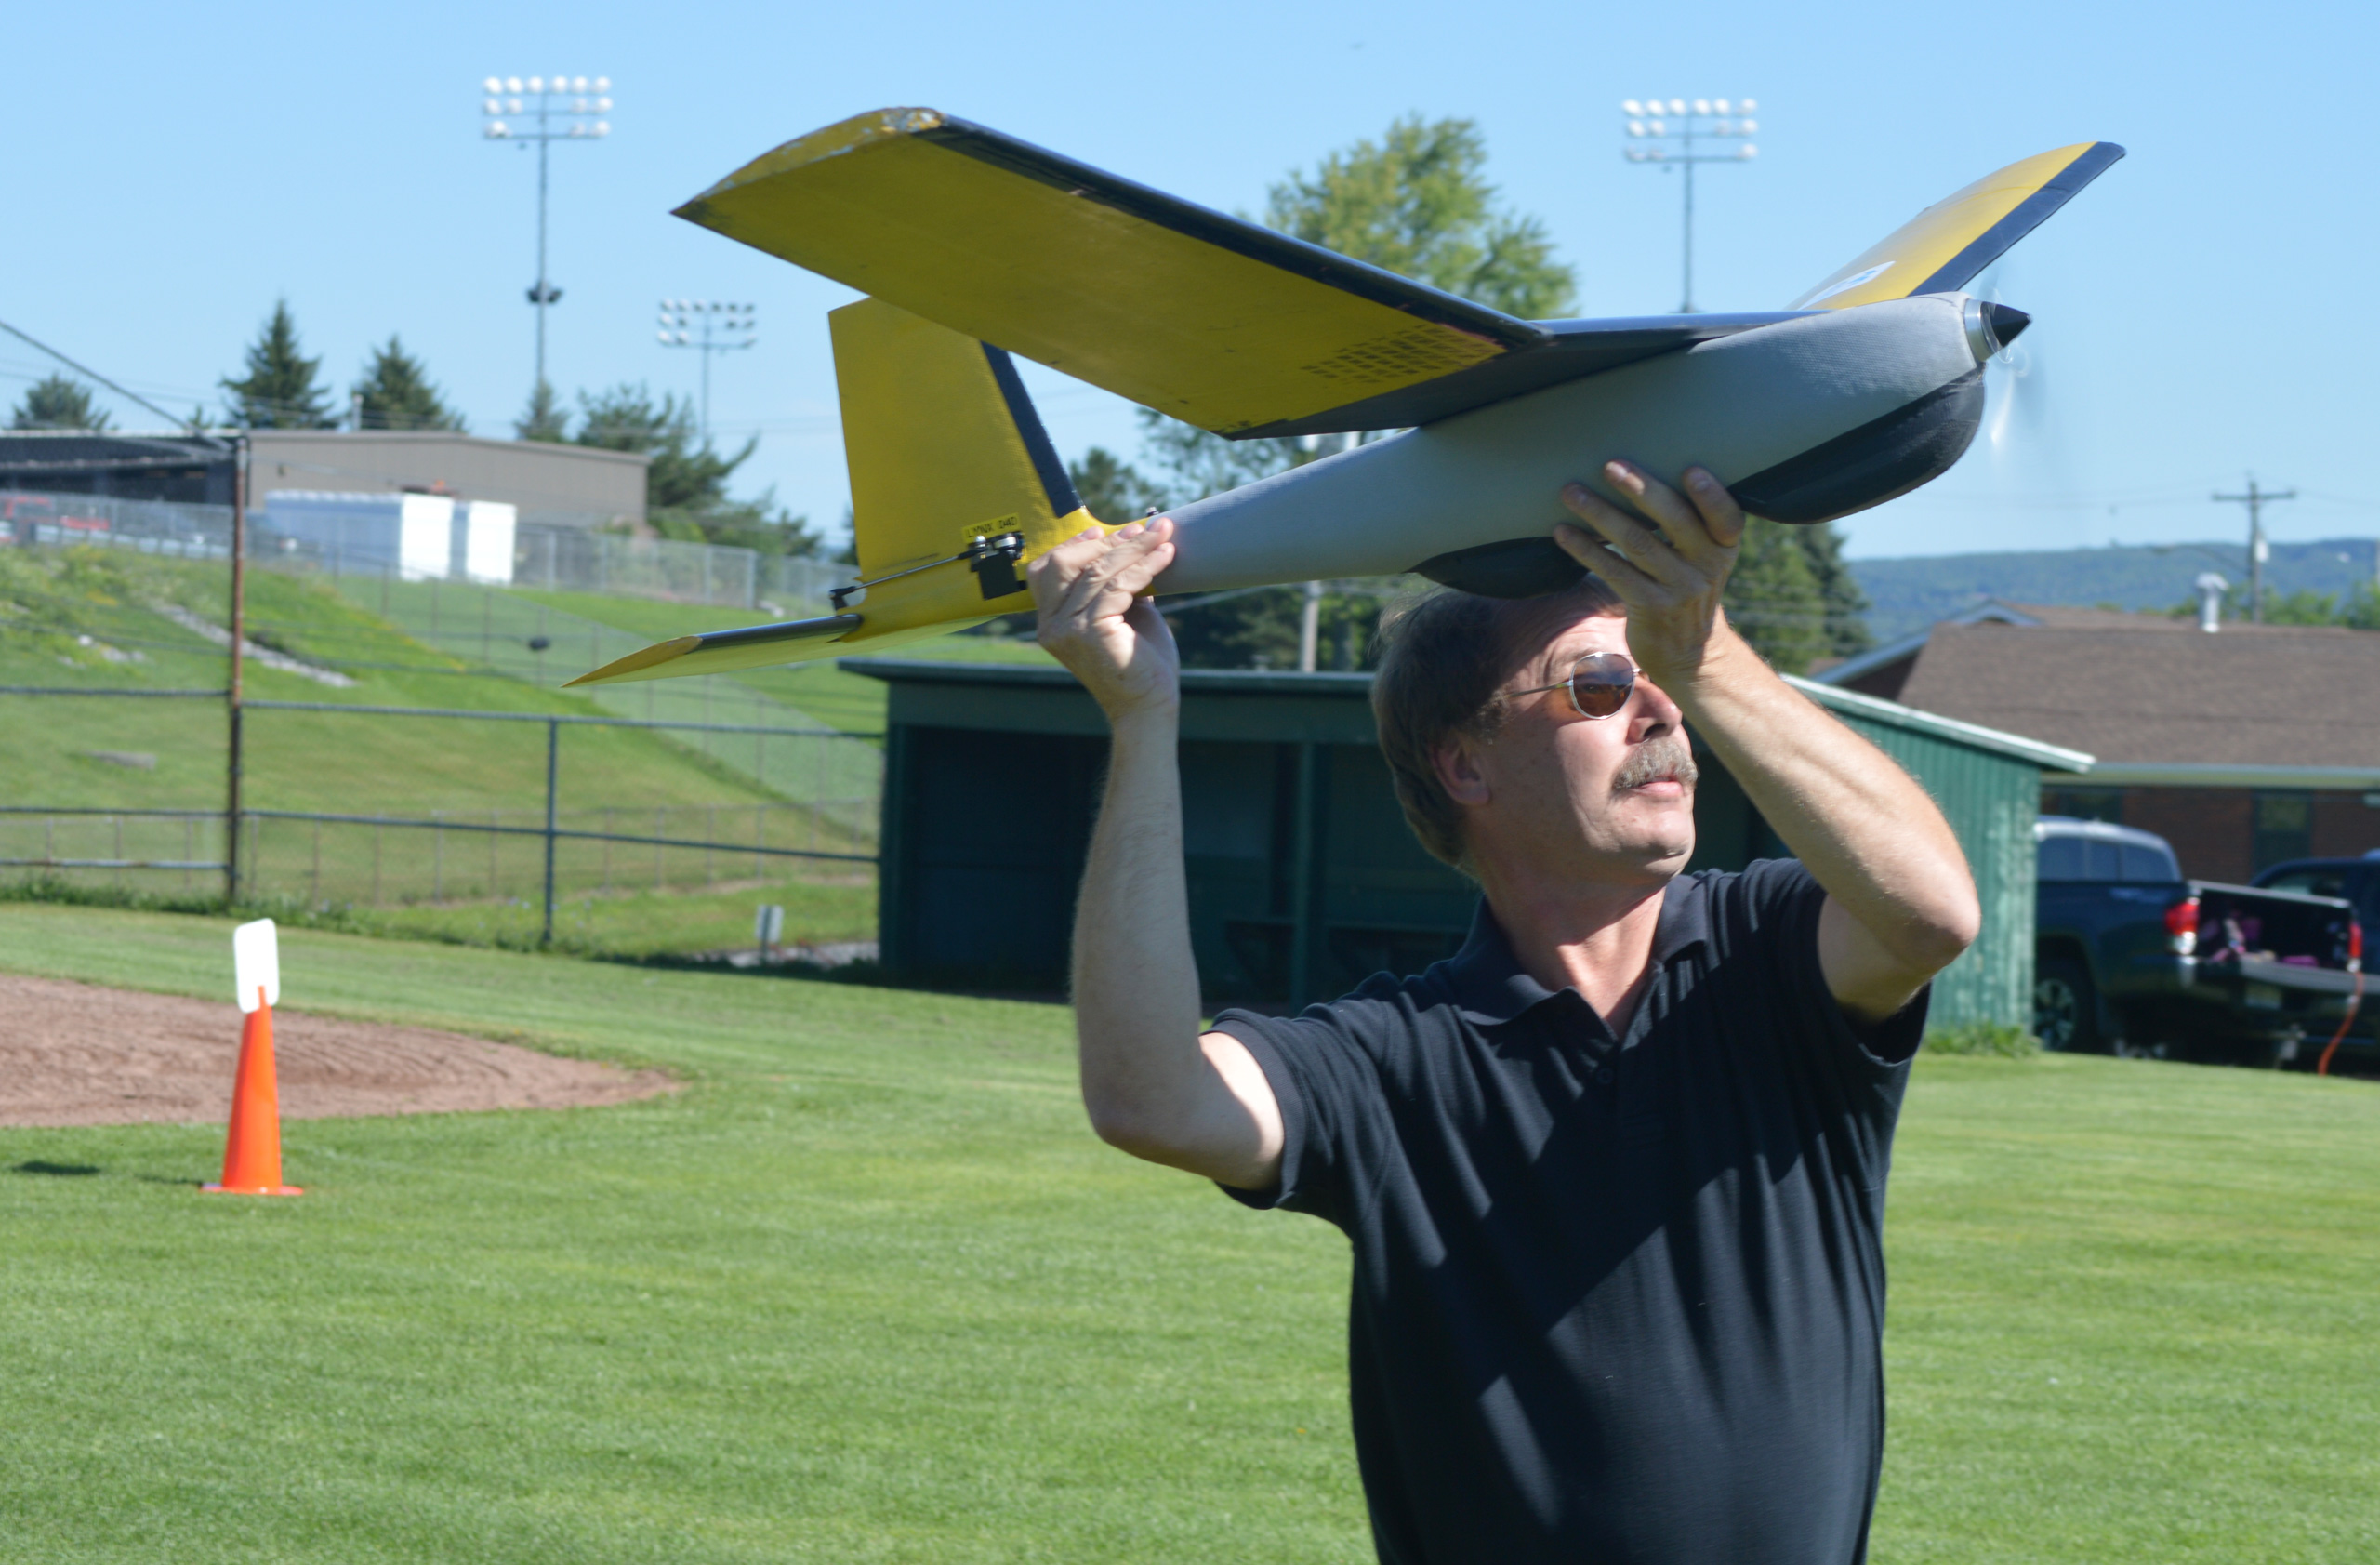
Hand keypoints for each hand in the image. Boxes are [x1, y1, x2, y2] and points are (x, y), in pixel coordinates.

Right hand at [1031, 518, 1180, 722]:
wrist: (1149, 705)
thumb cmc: (1140, 662)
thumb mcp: (1123, 612)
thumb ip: (1116, 584)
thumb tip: (1129, 544)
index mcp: (1050, 621)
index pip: (1047, 569)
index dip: (1076, 544)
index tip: (1108, 530)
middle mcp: (1050, 626)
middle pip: (1065, 563)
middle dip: (1106, 542)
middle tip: (1143, 530)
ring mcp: (1067, 630)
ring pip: (1098, 571)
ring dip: (1134, 548)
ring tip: (1163, 535)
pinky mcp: (1090, 632)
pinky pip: (1119, 586)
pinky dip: (1145, 566)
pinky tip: (1166, 556)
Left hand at [1554, 461, 1744, 681]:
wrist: (1690, 651)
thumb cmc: (1688, 586)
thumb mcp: (1704, 558)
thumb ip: (1690, 524)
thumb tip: (1636, 472)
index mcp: (1724, 546)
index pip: (1726, 518)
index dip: (1710, 495)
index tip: (1689, 469)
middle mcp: (1706, 567)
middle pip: (1674, 521)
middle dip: (1640, 489)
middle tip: (1609, 466)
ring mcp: (1679, 589)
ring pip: (1636, 543)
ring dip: (1600, 514)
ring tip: (1571, 492)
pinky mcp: (1649, 607)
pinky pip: (1614, 571)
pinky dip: (1586, 549)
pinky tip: (1563, 533)